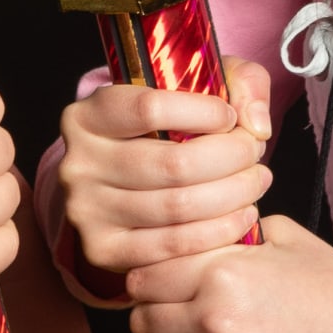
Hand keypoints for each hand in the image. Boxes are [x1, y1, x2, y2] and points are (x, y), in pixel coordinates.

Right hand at [56, 56, 275, 272]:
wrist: (130, 184)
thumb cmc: (167, 130)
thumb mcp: (196, 87)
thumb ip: (238, 82)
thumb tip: (255, 123)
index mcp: (87, 115)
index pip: (150, 108)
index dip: (204, 112)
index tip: (231, 117)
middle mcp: (77, 163)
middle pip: (173, 163)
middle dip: (231, 158)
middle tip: (255, 154)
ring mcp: (85, 211)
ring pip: (178, 206)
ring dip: (233, 194)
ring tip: (256, 181)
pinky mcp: (102, 250)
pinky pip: (174, 244)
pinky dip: (220, 231)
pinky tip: (242, 215)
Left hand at [126, 214, 332, 332]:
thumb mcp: (285, 239)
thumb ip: (231, 235)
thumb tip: (195, 236)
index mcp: (220, 272)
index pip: (144, 278)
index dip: (147, 279)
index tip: (157, 282)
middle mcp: (213, 320)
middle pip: (144, 321)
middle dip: (154, 314)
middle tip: (173, 312)